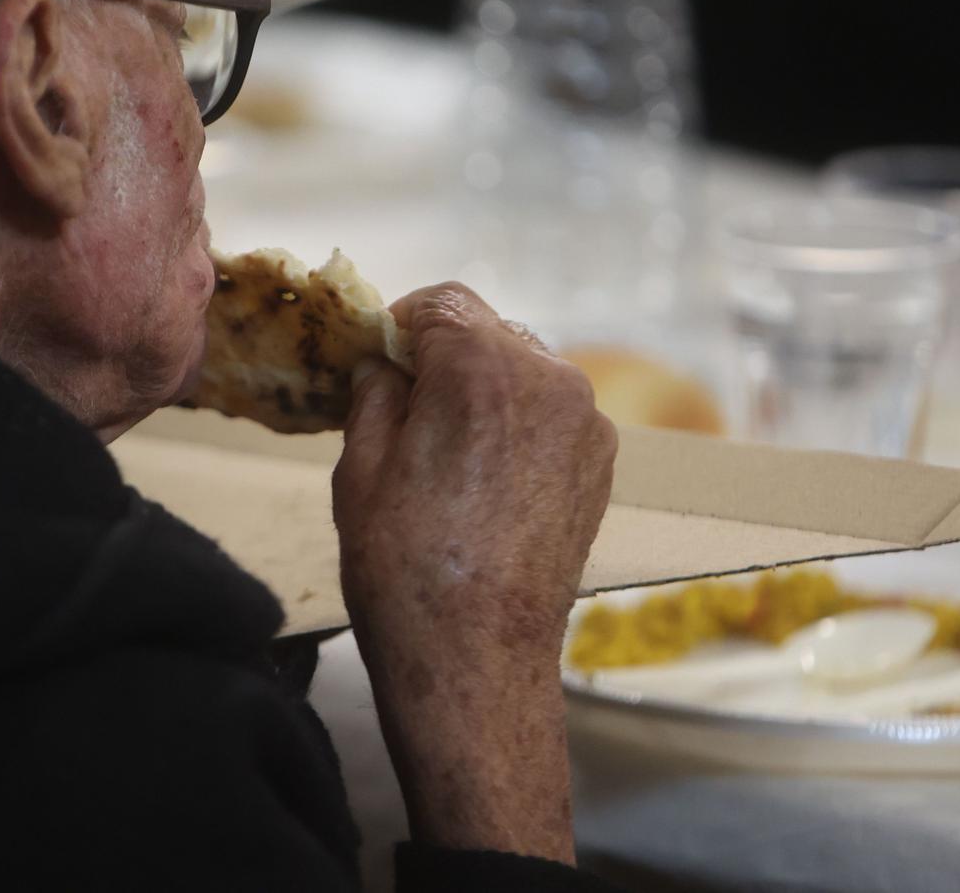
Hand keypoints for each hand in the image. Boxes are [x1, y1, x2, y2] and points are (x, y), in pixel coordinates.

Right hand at [334, 283, 614, 862]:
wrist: (477, 658)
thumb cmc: (406, 568)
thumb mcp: (359, 466)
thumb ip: (375, 393)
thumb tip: (385, 365)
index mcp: (483, 366)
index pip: (441, 301)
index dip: (400, 323)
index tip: (376, 357)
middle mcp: (549, 378)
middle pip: (487, 332)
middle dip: (443, 356)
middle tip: (403, 407)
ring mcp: (585, 422)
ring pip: (523, 370)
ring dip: (484, 389)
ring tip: (445, 452)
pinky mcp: (600, 462)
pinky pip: (550, 414)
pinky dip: (517, 424)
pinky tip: (484, 479)